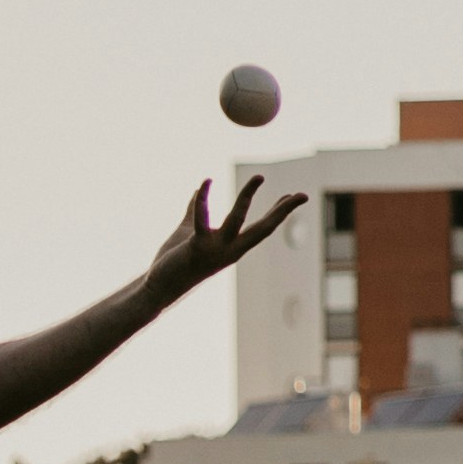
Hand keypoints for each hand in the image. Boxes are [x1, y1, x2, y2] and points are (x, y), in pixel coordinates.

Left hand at [143, 177, 305, 297]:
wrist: (159, 286)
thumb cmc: (175, 261)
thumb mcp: (188, 230)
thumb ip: (193, 211)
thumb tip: (198, 191)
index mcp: (233, 248)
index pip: (262, 228)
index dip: (279, 212)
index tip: (294, 196)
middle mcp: (231, 250)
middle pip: (264, 229)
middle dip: (283, 211)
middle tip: (303, 195)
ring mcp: (216, 249)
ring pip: (238, 219)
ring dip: (248, 197)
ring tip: (259, 177)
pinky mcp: (198, 246)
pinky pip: (202, 217)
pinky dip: (202, 199)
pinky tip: (205, 182)